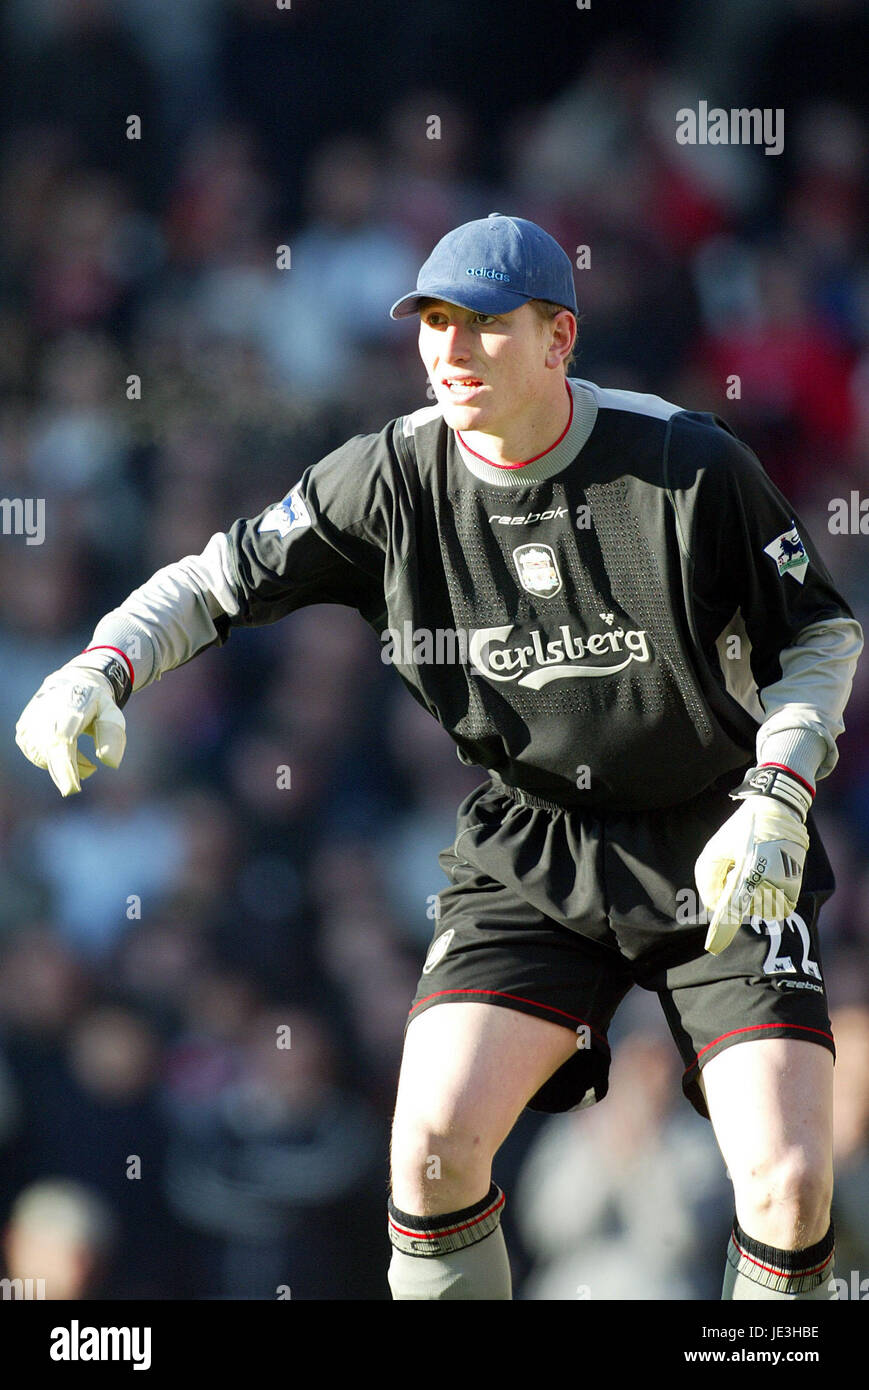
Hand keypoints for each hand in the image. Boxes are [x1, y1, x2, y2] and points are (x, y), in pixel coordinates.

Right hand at [15, 661, 126, 796]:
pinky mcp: (22, 733)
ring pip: (45, 760)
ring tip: (86, 762)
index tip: (72, 790)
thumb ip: (113, 736)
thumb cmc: (95, 703)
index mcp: (66, 711)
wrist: (70, 683)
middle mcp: (42, 718)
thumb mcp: (111, 713)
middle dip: (70, 772)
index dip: (65, 768)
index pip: (61, 743)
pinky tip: (68, 753)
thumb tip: (111, 764)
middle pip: (52, 757)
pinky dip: (53, 760)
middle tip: (91, 770)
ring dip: (64, 766)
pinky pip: (37, 756)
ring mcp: (29, 726)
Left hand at [695, 765, 811, 954]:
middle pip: (746, 909)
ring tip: (752, 875)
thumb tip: (715, 906)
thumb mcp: (714, 849)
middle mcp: (770, 876)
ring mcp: (786, 881)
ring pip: (764, 910)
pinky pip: (781, 907)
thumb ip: (708, 880)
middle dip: (738, 900)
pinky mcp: (796, 883)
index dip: (723, 927)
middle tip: (736, 876)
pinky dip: (769, 901)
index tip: (713, 946)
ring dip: (754, 901)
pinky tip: (763, 881)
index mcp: (748, 866)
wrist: (776, 810)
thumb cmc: (740, 830)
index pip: (734, 905)